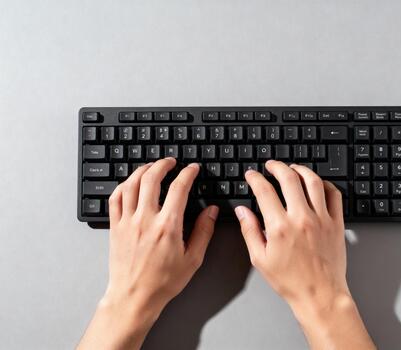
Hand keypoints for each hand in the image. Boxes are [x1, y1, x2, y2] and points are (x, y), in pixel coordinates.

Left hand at [78, 158, 218, 349]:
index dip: (187, 173)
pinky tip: (130, 183)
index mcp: (168, 226)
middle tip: (171, 161)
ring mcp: (127, 222)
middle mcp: (146, 220)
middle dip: (163, 164)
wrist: (134, 297)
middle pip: (152, 179)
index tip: (192, 169)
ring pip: (131, 184)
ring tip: (151, 167)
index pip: (179, 188)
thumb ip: (203, 231)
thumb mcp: (193, 259)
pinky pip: (115, 199)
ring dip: (142, 170)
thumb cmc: (163, 282)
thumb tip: (211, 211)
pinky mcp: (115, 227)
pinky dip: (123, 185)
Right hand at [235, 160, 374, 349]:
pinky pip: (334, 194)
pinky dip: (325, 183)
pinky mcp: (336, 223)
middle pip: (289, 178)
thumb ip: (250, 231)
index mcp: (279, 227)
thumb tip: (242, 211)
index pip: (264, 191)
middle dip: (276, 166)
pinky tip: (317, 183)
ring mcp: (321, 219)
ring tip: (293, 168)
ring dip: (301, 169)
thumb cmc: (291, 281)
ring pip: (312, 181)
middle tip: (271, 165)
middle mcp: (301, 218)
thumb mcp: (260, 259)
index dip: (255, 178)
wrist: (319, 294)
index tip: (252, 175)